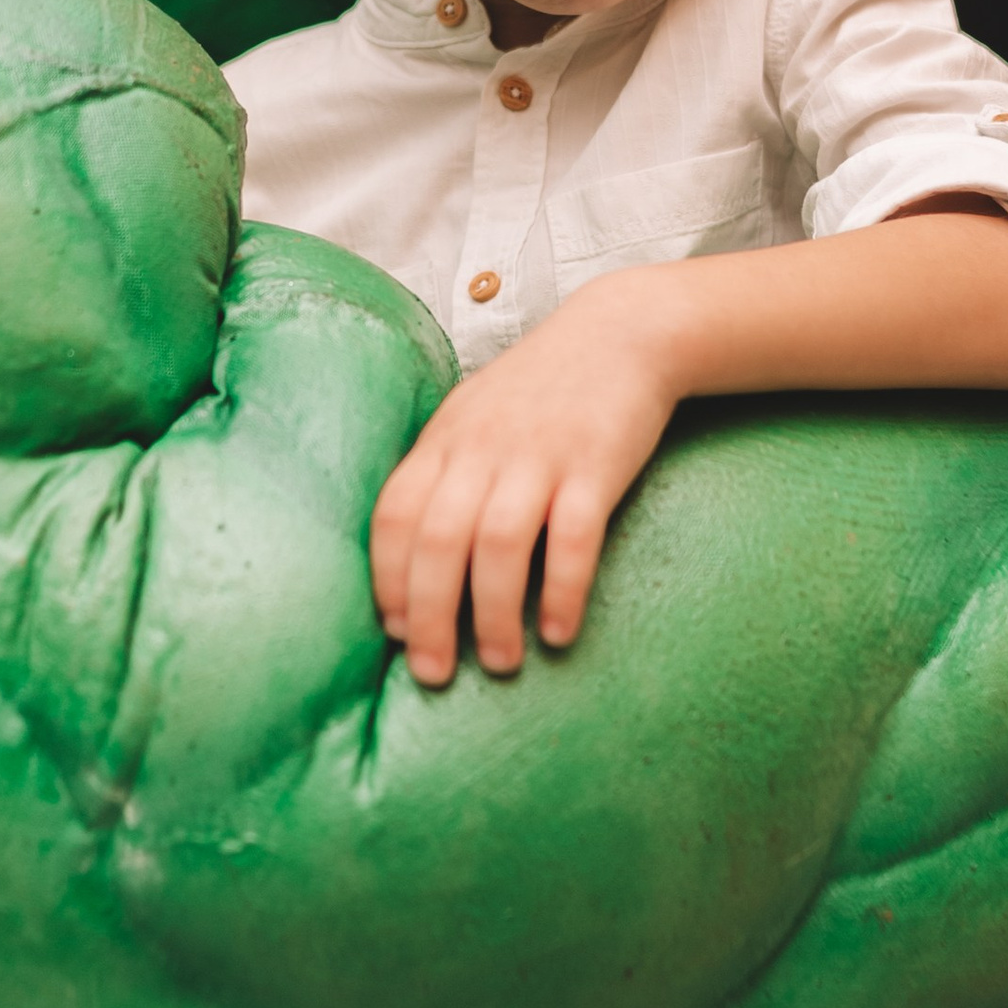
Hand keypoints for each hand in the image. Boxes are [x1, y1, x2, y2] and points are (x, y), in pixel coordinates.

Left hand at [370, 286, 676, 686]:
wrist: (620, 333)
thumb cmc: (539, 388)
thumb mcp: (471, 417)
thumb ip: (440, 474)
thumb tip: (410, 560)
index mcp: (445, 439)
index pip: (394, 515)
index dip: (387, 579)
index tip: (394, 631)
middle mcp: (482, 448)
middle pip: (437, 540)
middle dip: (428, 616)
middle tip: (434, 674)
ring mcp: (539, 456)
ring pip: (498, 545)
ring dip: (492, 615)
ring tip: (500, 663)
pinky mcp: (594, 465)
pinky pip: (573, 537)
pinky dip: (562, 590)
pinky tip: (559, 632)